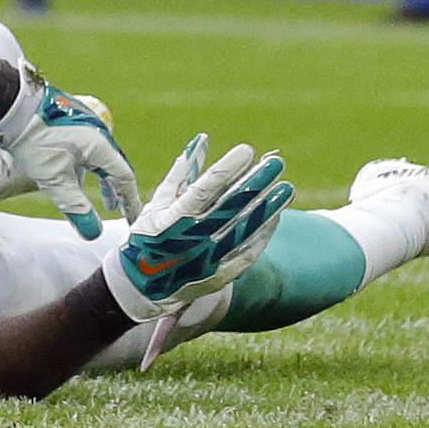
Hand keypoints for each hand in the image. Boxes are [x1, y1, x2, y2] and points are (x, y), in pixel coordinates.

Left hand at [0, 71, 141, 238]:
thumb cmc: (35, 141)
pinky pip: (88, 148)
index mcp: (100, 145)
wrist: (12, 105)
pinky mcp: (71, 118)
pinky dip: (89, 167)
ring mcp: (85, 122)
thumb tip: (93, 234)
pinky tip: (77, 175)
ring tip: (103, 199)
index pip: (124, 178)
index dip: (130, 201)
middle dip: (117, 191)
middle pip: (115, 166)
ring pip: (101, 157)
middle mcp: (98, 131)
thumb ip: (76, 208)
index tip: (132, 219)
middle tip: (117, 211)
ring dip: (103, 179)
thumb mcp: (55, 179)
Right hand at [106, 134, 293, 323]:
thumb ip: (181, 172)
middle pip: (231, 208)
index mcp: (173, 219)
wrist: (142, 287)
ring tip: (286, 188)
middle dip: (255, 183)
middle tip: (276, 163)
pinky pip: (247, 254)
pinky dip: (262, 235)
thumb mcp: (158, 203)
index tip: (247, 150)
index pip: (205, 189)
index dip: (227, 169)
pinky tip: (275, 216)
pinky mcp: (219, 276)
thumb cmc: (150, 237)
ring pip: (244, 230)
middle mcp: (192, 239)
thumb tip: (202, 139)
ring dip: (267, 209)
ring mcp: (208, 260)